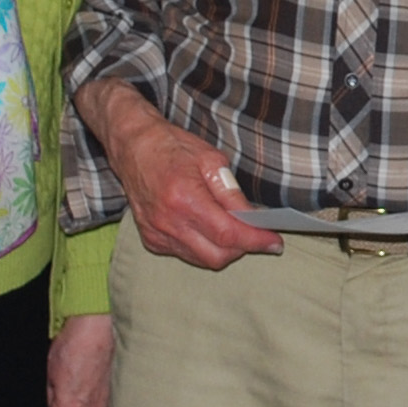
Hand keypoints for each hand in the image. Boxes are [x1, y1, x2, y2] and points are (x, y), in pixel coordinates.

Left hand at [45, 311, 112, 406]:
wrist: (100, 326)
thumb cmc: (74, 343)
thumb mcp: (48, 371)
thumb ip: (48, 394)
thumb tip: (47, 405)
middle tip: (67, 406)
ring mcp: (110, 402)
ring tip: (85, 396)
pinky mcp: (121, 390)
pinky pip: (112, 405)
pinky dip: (106, 401)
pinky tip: (99, 387)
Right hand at [80, 79, 275, 270]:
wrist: (132, 146)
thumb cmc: (172, 147)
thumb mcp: (211, 159)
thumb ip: (232, 193)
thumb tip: (254, 218)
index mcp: (185, 198)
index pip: (228, 234)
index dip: (256, 241)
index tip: (275, 242)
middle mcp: (168, 222)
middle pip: (217, 256)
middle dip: (242, 248)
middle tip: (256, 233)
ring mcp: (157, 234)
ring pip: (202, 259)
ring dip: (223, 249)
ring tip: (232, 229)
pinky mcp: (151, 239)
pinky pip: (186, 254)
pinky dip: (203, 247)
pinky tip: (207, 228)